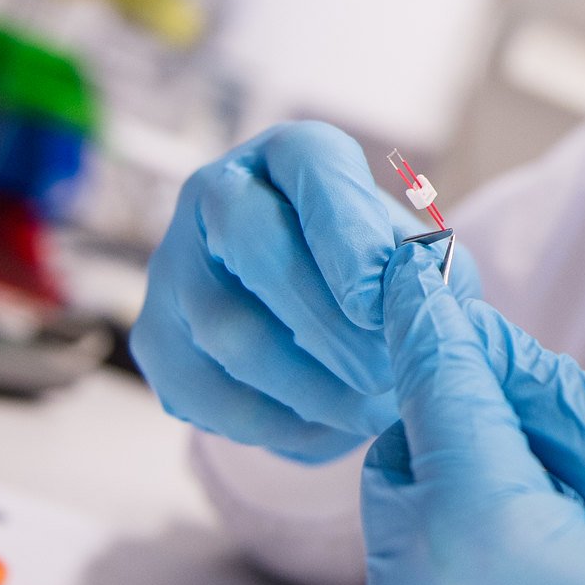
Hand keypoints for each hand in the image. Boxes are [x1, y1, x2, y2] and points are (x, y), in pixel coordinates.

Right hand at [128, 123, 479, 462]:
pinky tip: (325, 429)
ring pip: (225, 329)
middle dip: (325, 321)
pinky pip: (204, 391)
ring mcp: (173, 266)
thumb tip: (424, 305)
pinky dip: (272, 422)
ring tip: (370, 413)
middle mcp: (218, 193)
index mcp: (293, 155)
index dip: (347, 234)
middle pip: (253, 244)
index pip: (310, 164)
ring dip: (307, 385)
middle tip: (383, 375)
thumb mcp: (416, 259)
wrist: (311, 320)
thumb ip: (429, 274)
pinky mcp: (155, 339)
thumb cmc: (375, 276)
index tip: (381, 303)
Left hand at [360, 245, 584, 584]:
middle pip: (398, 465)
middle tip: (550, 449)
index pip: (434, 390)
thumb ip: (555, 399)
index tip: (417, 275)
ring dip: (458, 511)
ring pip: (400, 540)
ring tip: (566, 544)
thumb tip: (485, 341)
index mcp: (481, 537)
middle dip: (455, 434)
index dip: (432, 324)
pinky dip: (458, 583)